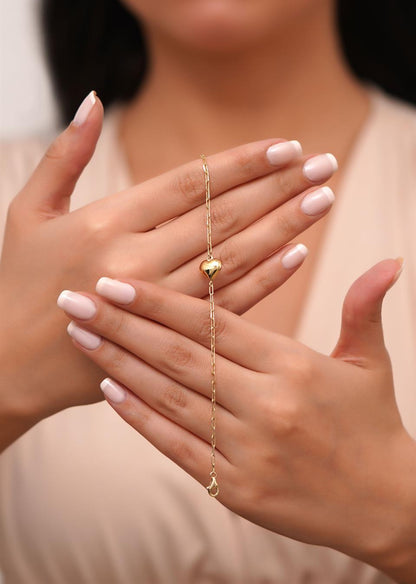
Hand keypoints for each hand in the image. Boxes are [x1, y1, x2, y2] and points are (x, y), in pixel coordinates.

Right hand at [0, 91, 336, 446]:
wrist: (12, 365)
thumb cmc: (18, 282)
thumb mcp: (27, 211)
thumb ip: (64, 155)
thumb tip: (93, 98)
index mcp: (106, 223)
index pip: (191, 184)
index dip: (243, 163)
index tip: (286, 147)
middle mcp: (137, 261)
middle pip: (224, 217)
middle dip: (279, 187)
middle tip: (325, 164)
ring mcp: (157, 304)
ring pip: (235, 258)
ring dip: (284, 228)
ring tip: (322, 200)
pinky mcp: (167, 339)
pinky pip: (227, 306)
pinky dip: (266, 279)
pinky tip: (297, 254)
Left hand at [60, 258, 415, 581]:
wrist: (386, 504)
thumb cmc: (372, 425)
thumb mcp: (370, 363)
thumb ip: (365, 308)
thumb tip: (390, 261)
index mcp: (292, 366)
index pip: (214, 324)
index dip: (160, 301)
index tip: (117, 281)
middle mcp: (266, 405)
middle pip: (179, 356)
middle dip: (121, 324)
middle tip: (74, 299)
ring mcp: (247, 450)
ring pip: (169, 397)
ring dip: (118, 363)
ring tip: (80, 335)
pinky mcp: (236, 488)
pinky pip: (177, 446)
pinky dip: (139, 417)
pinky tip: (108, 389)